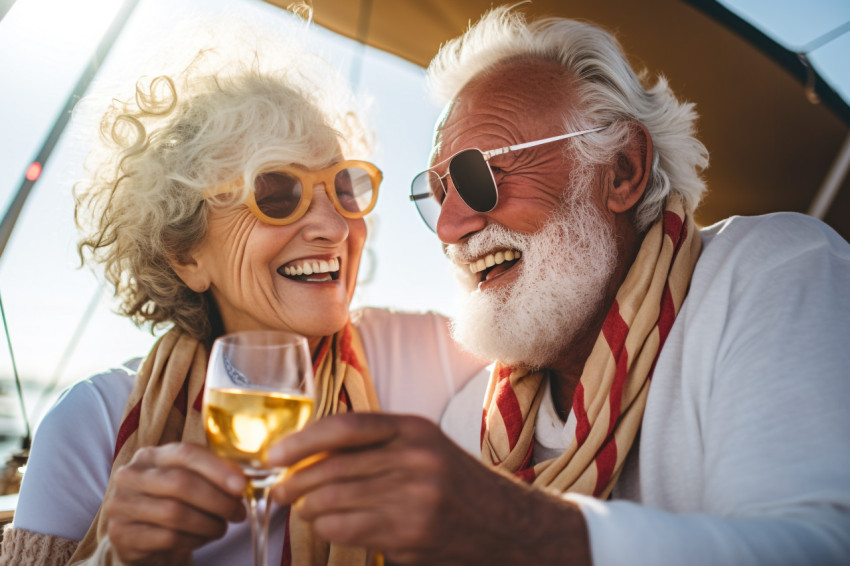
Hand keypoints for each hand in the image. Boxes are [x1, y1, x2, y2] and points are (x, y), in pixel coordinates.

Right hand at [104, 442, 247, 564]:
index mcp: (151, 455)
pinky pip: (167, 538)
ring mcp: (122, 505)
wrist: (140, 538)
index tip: (241, 485)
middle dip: (218, 500)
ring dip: (208, 523)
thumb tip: (243, 480)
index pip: (186, 452)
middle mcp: (131, 475)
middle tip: (237, 513)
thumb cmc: (171, 503)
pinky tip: (202, 539)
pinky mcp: (121, 534)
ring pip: (175, 513)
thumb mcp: (187, 482)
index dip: (217, 468)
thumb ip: (210, 474)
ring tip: (221, 528)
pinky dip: (193, 540)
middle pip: (181, 483)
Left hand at [268, 413, 590, 565]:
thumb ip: (378, 444)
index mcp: (414, 430)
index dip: (302, 440)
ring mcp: (415, 501)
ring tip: (301, 509)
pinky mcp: (411, 537)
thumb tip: (311, 454)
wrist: (508, 525)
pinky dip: (327, 530)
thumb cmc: (457, 484)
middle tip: (277, 490)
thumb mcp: (425, 447)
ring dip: (307, 509)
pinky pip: (348, 531)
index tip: (275, 454)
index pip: (345, 427)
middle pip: (333, 468)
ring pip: (334, 502)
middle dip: (294, 481)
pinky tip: (327, 527)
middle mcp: (415, 460)